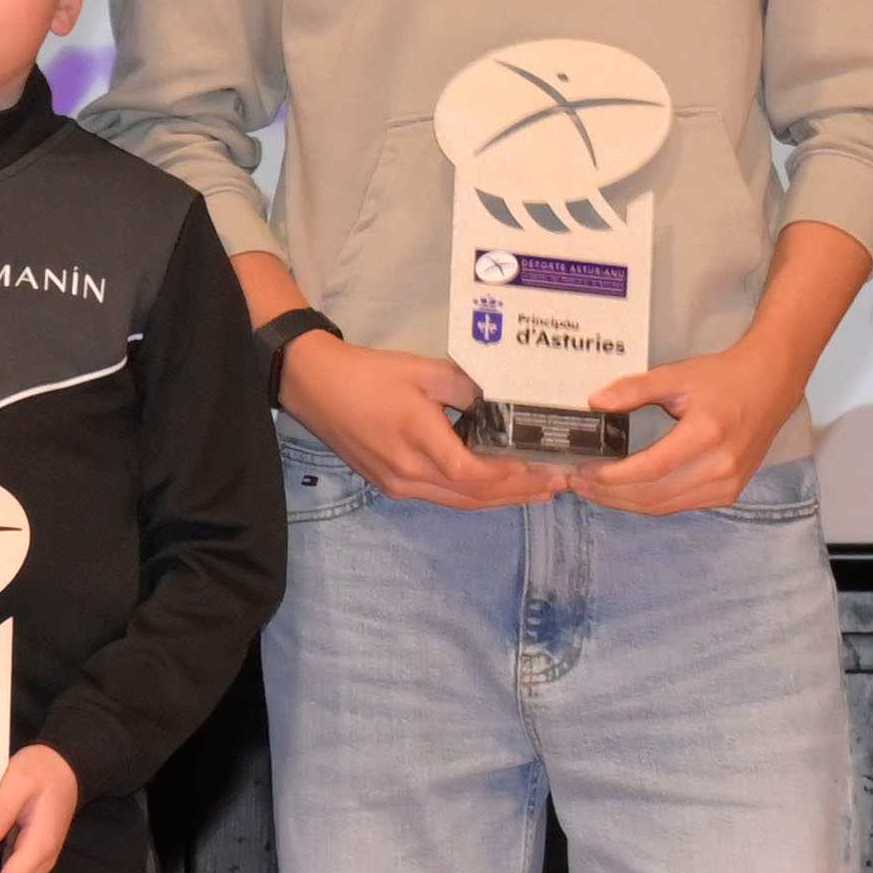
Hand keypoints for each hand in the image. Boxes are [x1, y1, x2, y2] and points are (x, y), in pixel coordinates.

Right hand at [279, 327, 548, 508]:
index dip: (512, 476)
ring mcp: (398, 485)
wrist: (313, 385)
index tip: (546, 468)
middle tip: (558, 485)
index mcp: (417, 439)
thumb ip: (467, 388)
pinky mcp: (391, 485)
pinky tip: (496, 489)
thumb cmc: (369, 373)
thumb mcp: (423, 369)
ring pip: (460, 503)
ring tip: (538, 492)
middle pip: (473, 496)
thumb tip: (501, 406)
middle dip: (519, 493)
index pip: (473, 474)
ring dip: (501, 500)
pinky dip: (474, 496)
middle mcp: (408, 473)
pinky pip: (442, 498)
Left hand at [573, 332, 816, 513]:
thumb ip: (635, 389)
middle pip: (653, 495)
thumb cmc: (722, 378)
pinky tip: (624, 492)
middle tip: (577, 483)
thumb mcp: (677, 376)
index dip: (611, 476)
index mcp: (706, 435)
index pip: (649, 468)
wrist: (770, 386)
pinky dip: (648, 502)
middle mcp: (720, 467)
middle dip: (609, 493)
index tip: (581, 470)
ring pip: (663, 507)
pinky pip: (679, 505)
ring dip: (624, 502)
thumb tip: (595, 402)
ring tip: (593, 489)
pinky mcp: (729, 494)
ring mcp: (728, 486)